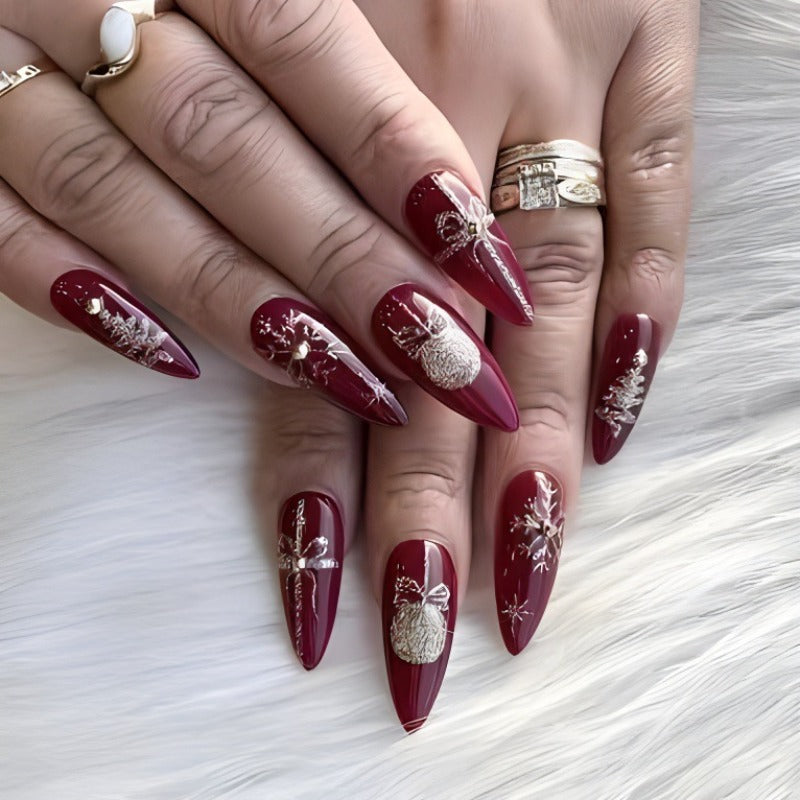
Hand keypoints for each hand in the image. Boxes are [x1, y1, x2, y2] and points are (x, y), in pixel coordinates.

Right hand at [0, 0, 534, 429]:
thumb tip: (447, 196)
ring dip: (238, 302)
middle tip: (445, 360)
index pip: (300, 37)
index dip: (395, 152)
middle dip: (342, 261)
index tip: (485, 260)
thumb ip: (332, 60)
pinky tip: (171, 360)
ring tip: (349, 381)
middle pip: (224, 138)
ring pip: (114, 195)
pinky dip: (76, 294)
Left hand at [257, 0, 697, 731]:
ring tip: (520, 584)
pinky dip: (649, 304)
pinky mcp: (645, 32)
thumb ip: (269, 221)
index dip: (323, 500)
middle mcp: (429, 134)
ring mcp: (552, 80)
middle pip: (431, 375)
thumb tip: (298, 361)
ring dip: (535, 456)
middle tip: (425, 652)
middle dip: (427, 520)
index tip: (325, 607)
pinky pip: (657, 187)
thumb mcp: (249, 59)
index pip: (317, 374)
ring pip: (547, 305)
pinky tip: (623, 415)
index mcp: (319, 148)